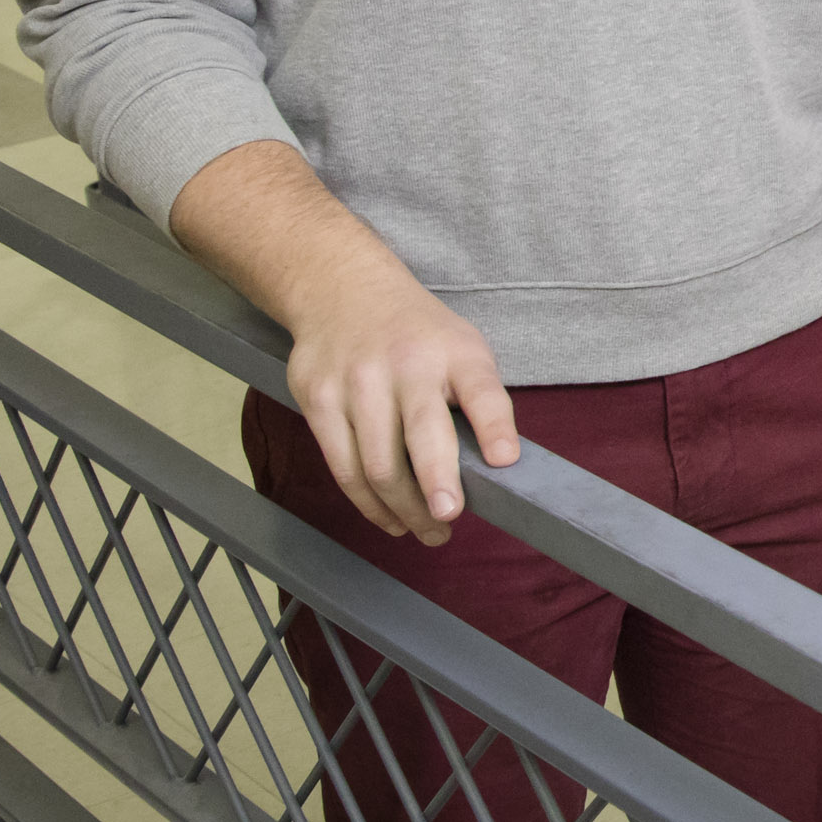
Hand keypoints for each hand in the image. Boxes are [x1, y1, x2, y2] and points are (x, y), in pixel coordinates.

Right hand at [171, 140, 517, 545]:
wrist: (341, 289)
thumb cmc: (418, 334)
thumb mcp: (462, 348)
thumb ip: (479, 399)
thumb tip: (496, 467)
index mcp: (453, 351)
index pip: (480, 388)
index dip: (494, 427)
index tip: (504, 461)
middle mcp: (404, 365)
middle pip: (419, 435)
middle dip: (435, 485)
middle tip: (448, 522)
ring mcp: (356, 382)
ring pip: (376, 463)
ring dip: (402, 509)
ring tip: (427, 532)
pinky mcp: (317, 399)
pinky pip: (342, 465)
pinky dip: (367, 502)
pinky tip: (389, 518)